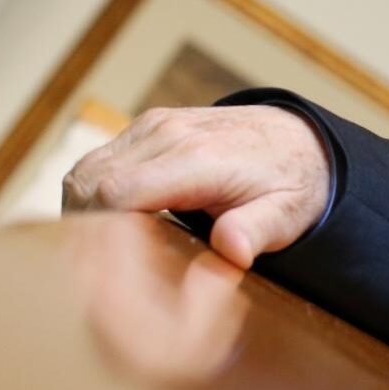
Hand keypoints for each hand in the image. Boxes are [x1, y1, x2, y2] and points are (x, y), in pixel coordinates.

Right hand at [63, 105, 331, 270]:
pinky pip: (100, 158)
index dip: (99, 232)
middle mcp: (170, 135)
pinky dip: (94, 189)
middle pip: (88, 182)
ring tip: (107, 244)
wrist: (304, 139)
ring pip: (85, 168)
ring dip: (84, 206)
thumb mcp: (288, 216)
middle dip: (85, 224)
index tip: (109, 264)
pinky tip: (117, 220)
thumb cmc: (293, 184)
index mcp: (198, 160)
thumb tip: (232, 250)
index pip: (116, 193)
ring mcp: (156, 125)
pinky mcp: (150, 125)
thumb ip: (256, 231)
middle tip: (102, 263)